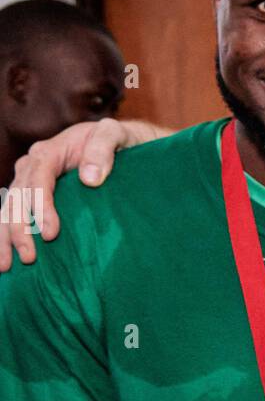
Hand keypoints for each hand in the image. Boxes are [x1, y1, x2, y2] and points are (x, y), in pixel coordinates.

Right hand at [0, 117, 167, 270]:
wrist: (116, 143)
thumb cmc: (116, 140)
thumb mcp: (115, 134)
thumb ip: (103, 149)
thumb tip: (89, 179)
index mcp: (50, 150)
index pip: (39, 177)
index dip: (41, 206)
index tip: (50, 233)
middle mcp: (33, 165)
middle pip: (18, 196)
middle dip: (19, 228)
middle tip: (29, 257)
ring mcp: (29, 181)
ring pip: (8, 208)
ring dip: (5, 237)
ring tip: (7, 265)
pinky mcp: (32, 196)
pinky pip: (13, 214)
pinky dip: (6, 235)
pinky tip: (6, 258)